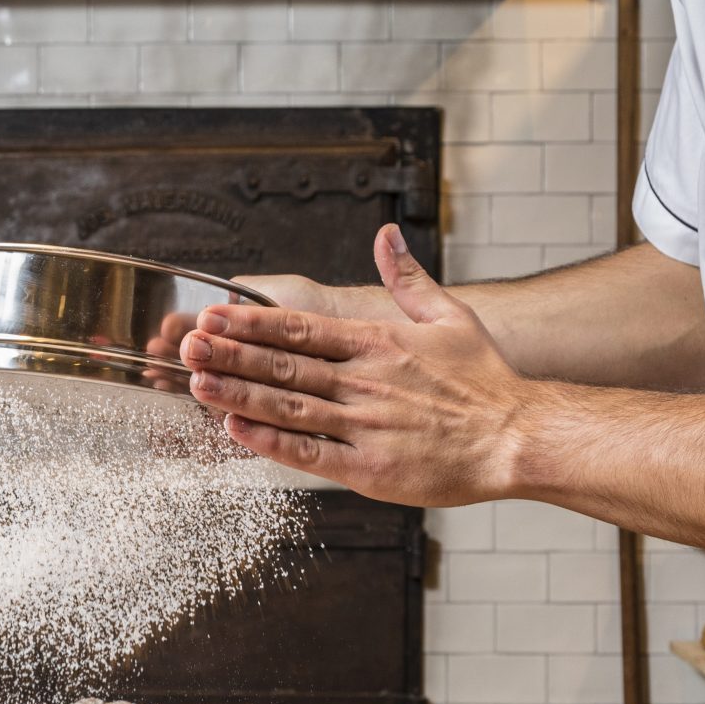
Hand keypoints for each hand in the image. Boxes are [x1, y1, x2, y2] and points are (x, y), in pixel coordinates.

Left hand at [181, 225, 543, 504]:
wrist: (518, 438)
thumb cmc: (486, 382)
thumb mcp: (450, 315)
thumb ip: (408, 276)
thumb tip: (386, 235)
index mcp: (378, 343)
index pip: (300, 329)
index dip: (251, 324)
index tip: (214, 316)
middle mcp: (364, 382)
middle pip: (283, 365)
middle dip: (229, 355)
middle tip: (186, 346)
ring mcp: (365, 425)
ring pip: (287, 407)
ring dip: (237, 394)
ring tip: (196, 383)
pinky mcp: (369, 468)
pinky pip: (309, 453)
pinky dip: (270, 443)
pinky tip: (236, 432)